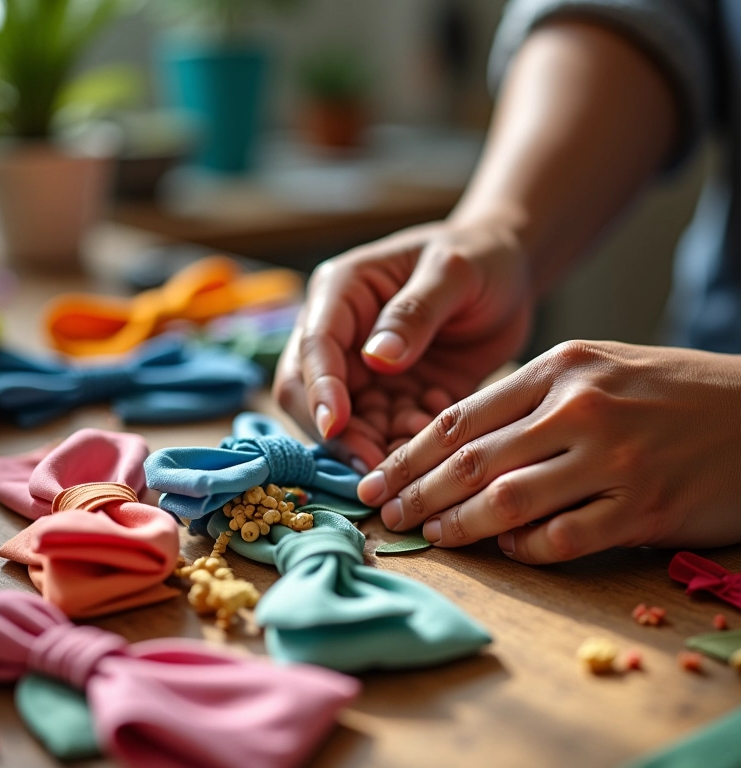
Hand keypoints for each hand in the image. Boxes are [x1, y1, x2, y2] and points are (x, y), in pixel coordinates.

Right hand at [273, 220, 532, 469]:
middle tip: (374, 466)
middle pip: (312, 395)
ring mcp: (368, 372)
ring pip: (350, 425)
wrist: (510, 275)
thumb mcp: (454, 272)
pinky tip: (440, 442)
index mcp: (342, 294)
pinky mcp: (397, 398)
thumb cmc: (480, 255)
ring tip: (423, 452)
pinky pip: (390, 434)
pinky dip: (408, 446)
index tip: (336, 425)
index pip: (315, 347)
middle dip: (339, 434)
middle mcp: (344, 337)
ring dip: (377, 447)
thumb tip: (376, 359)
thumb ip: (416, 312)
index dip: (319, 389)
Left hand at [357, 340, 740, 562]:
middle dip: (418, 492)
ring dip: (459, 525)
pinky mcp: (644, 505)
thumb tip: (465, 448)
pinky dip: (527, 548)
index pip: (460, 417)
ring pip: (508, 500)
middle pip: (472, 461)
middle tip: (385, 515)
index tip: (378, 479)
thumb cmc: (669, 390)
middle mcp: (579, 407)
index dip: (409, 455)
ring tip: (431, 535)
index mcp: (560, 367)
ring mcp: (613, 457)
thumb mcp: (597, 369)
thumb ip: (532, 401)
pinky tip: (508, 548)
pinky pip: (564, 536)